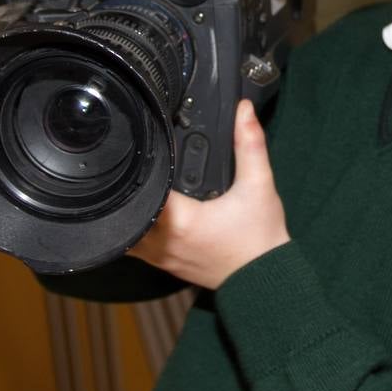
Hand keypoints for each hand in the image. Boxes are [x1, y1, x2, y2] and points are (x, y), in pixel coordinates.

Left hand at [126, 99, 290, 289]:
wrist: (266, 280)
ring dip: (128, 210)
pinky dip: (135, 227)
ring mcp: (163, 257)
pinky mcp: (166, 265)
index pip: (144, 190)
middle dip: (128, 188)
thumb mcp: (258, 185)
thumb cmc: (260, 239)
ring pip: (126, 231)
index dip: (139, 167)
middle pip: (126, 210)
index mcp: (181, 221)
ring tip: (135, 186)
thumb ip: (250, 144)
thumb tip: (244, 110)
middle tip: (134, 163)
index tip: (141, 150)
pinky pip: (137, 246)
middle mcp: (164, 242)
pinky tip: (146, 210)